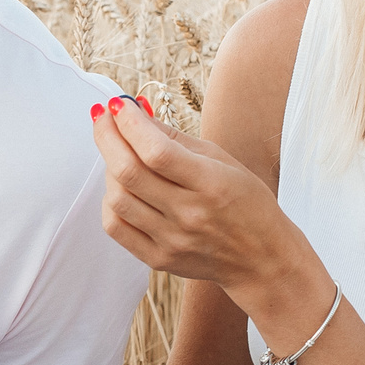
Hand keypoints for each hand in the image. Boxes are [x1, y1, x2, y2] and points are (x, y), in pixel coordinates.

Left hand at [90, 97, 320, 306]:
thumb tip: (135, 113)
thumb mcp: (222, 160)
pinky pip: (116, 227)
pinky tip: (119, 187)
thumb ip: (175, 137)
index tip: (118, 104)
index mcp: (211, 183)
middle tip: (103, 118)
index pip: (157, 151)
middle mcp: (189, 214)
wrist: (261, 258)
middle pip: (129, 172)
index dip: (129, 123)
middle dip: (107, 136)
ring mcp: (171, 240)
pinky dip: (110, 201)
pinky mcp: (158, 259)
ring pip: (117, 198)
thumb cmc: (246, 202)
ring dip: (108, 167)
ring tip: (117, 153)